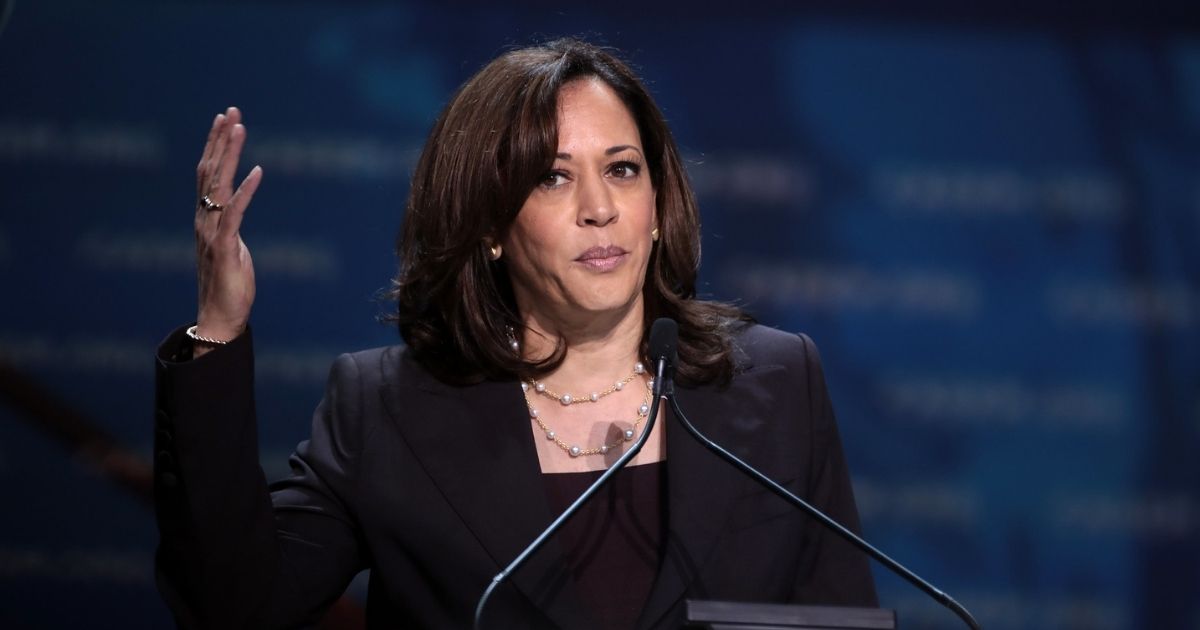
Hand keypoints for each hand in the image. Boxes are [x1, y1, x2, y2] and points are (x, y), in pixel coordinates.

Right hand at [193, 107, 262, 349]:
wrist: (219, 317)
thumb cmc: (228, 284)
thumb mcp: (231, 247)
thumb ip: (229, 226)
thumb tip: (234, 210)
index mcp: (206, 218)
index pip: (207, 174)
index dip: (215, 145)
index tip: (224, 119)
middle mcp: (204, 220)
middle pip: (209, 170)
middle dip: (220, 139)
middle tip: (230, 110)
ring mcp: (212, 232)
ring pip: (218, 184)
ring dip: (230, 154)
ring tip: (239, 127)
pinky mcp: (225, 247)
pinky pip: (235, 214)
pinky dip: (246, 191)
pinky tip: (258, 171)